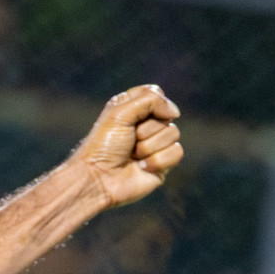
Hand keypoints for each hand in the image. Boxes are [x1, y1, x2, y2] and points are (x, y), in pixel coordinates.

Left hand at [70, 84, 182, 208]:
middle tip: (128, 141)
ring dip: (149, 146)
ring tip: (132, 155)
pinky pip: (176, 153)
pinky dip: (157, 160)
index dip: (151, 104)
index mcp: (131, 109)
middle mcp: (145, 125)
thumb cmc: (104, 146)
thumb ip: (150, 100)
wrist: (98, 179)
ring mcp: (155, 145)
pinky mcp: (162, 163)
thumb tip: (174, 112)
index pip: (156, 94)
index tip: (133, 116)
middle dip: (146, 130)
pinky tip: (141, 167)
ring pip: (173, 134)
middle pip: (167, 115)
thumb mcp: (120, 113)